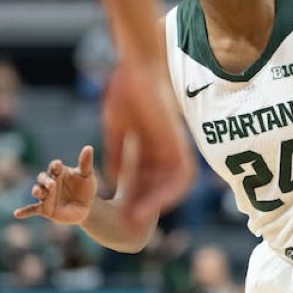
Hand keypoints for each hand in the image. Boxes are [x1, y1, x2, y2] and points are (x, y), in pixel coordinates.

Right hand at [14, 146, 98, 224]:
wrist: (86, 208)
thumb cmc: (85, 188)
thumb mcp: (87, 176)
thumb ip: (85, 163)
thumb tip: (88, 147)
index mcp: (58, 172)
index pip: (53, 167)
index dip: (55, 166)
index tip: (58, 165)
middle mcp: (50, 183)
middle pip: (42, 178)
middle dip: (46, 180)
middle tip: (52, 184)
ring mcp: (46, 196)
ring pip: (38, 191)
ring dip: (37, 191)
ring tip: (37, 192)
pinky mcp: (45, 209)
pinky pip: (32, 209)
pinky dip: (25, 211)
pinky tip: (17, 214)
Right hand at [102, 62, 195, 228]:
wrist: (139, 68)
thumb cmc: (126, 91)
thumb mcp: (117, 128)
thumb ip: (116, 153)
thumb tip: (111, 179)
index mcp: (148, 146)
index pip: (142, 179)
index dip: (132, 197)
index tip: (120, 213)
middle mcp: (162, 149)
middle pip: (156, 186)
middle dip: (142, 205)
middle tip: (126, 224)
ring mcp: (172, 146)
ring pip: (170, 185)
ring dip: (155, 203)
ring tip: (137, 219)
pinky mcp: (178, 141)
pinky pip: (181, 174)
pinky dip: (170, 191)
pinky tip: (156, 204)